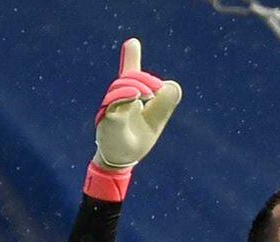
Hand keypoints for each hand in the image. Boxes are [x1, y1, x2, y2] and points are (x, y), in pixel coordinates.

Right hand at [93, 38, 181, 170]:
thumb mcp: (156, 119)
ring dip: (135, 85)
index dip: (131, 58)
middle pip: (127, 79)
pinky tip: (136, 95)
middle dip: (143, 79)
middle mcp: (118, 99)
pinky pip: (113, 103)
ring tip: (147, 93)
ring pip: (120, 88)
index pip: (129, 75)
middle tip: (156, 89)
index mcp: (129, 97)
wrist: (122, 160)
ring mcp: (111, 108)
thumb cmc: (138, 139)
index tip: (132, 43)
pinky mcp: (107, 120)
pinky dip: (124, 96)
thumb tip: (172, 84)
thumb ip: (164, 102)